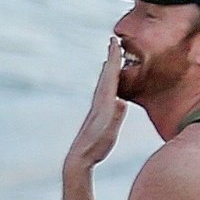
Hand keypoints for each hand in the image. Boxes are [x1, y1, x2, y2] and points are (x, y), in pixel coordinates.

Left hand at [65, 36, 126, 168]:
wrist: (79, 157)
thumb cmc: (95, 147)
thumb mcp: (108, 132)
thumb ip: (115, 117)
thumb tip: (120, 101)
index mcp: (104, 103)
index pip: (110, 76)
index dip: (114, 59)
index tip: (115, 42)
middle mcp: (99, 102)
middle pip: (106, 75)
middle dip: (111, 58)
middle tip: (113, 41)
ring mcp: (97, 108)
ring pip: (104, 84)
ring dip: (108, 70)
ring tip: (111, 59)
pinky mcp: (97, 116)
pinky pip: (104, 94)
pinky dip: (107, 85)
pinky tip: (110, 87)